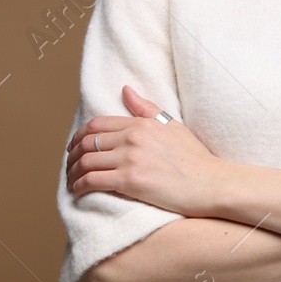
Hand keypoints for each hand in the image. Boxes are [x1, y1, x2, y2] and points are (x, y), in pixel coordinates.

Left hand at [66, 85, 223, 216]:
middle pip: (87, 142)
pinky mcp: (130, 180)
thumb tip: (126, 90)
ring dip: (73, 172)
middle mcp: (133, 137)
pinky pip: (93, 180)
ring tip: (72, 181)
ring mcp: (130, 159)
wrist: (210, 183)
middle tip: (70, 165)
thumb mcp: (172, 126)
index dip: (79, 136)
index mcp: (141, 124)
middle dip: (72, 155)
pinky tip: (78, 191)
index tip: (74, 146)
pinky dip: (79, 186)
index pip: (97, 124)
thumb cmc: (195, 158)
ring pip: (86, 162)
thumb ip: (146, 109)